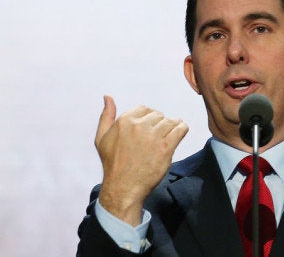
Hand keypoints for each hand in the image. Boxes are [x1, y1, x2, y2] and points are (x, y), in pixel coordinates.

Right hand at [94, 95, 188, 225]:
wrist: (123, 187)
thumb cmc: (112, 163)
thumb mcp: (101, 138)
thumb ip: (106, 116)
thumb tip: (108, 97)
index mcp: (125, 121)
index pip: (145, 109)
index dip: (149, 118)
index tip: (150, 129)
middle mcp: (139, 126)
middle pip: (159, 115)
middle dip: (160, 124)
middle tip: (158, 137)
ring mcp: (153, 137)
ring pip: (171, 122)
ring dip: (173, 126)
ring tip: (170, 135)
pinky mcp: (166, 148)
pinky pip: (180, 130)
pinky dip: (182, 129)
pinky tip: (181, 131)